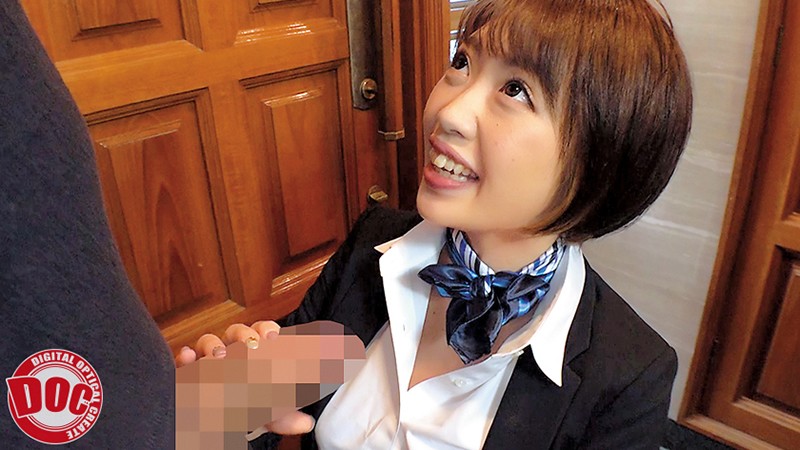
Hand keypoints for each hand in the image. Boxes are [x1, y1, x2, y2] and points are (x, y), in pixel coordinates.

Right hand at [175, 320, 315, 435]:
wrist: (217, 415)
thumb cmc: (246, 406)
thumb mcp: (266, 413)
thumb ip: (284, 417)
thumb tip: (306, 423)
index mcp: (254, 351)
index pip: (262, 331)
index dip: (267, 329)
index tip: (273, 337)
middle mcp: (231, 349)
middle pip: (236, 332)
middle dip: (243, 335)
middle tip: (251, 346)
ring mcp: (207, 358)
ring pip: (208, 341)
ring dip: (214, 344)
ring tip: (220, 356)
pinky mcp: (186, 370)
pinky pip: (183, 360)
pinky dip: (185, 356)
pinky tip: (188, 357)